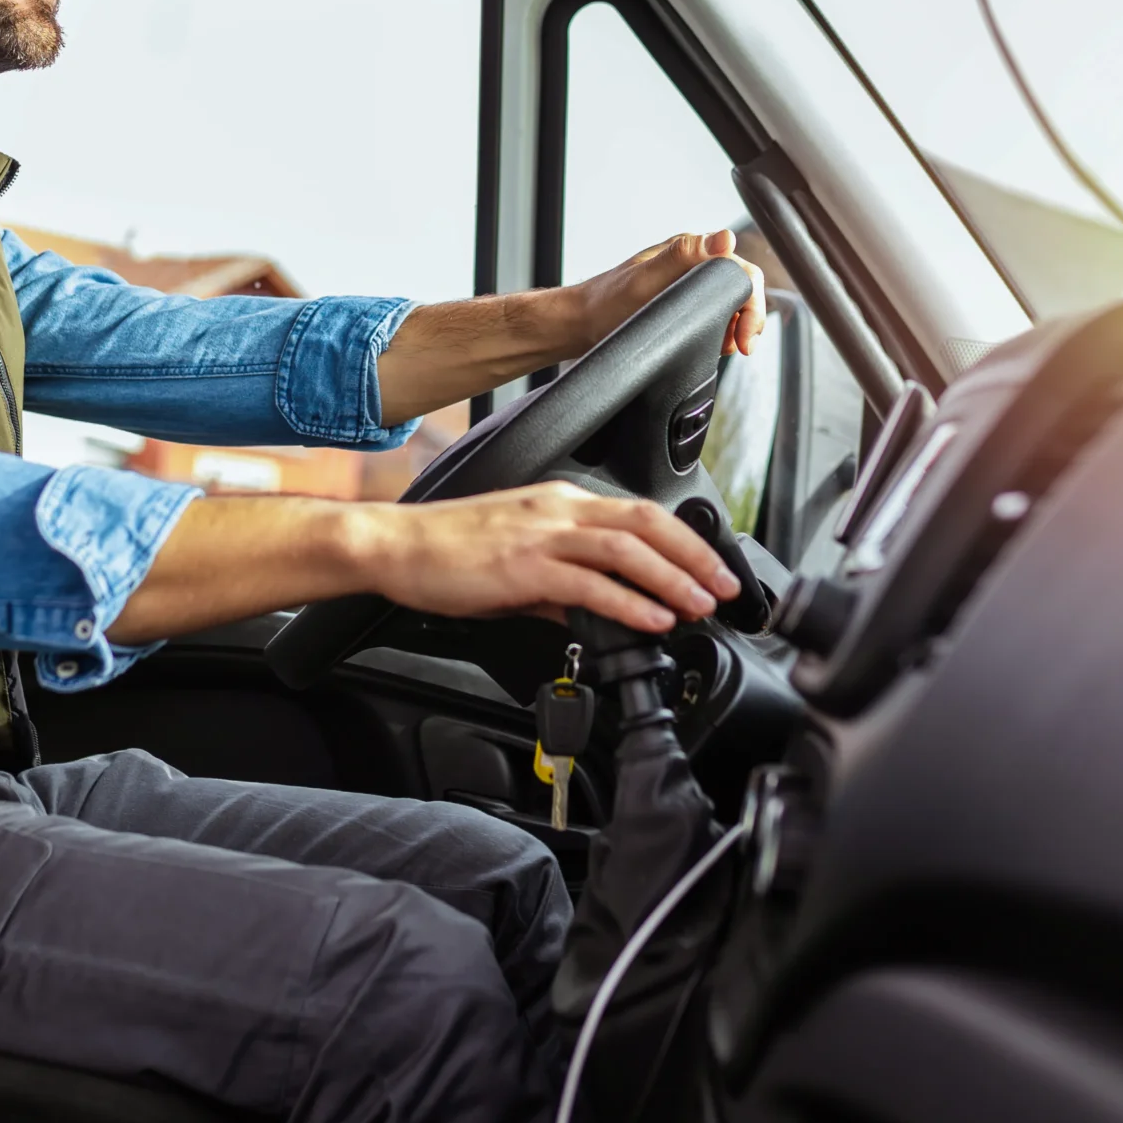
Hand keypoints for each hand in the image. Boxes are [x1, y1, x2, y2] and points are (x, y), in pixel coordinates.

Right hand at [350, 482, 740, 634]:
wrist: (395, 546)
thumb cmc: (447, 552)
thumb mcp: (515, 563)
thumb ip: (557, 584)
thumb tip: (588, 611)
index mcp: (560, 503)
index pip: (640, 513)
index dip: (685, 541)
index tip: (712, 569)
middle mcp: (558, 510)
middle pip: (647, 522)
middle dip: (695, 556)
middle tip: (726, 588)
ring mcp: (541, 535)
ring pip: (627, 548)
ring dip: (672, 578)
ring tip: (700, 606)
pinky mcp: (523, 565)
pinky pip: (589, 583)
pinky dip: (629, 602)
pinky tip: (651, 620)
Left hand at [568, 230, 765, 358]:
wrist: (578, 326)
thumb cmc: (606, 303)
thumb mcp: (646, 280)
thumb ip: (684, 255)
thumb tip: (724, 238)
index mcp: (689, 251)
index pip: (741, 271)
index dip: (751, 304)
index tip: (743, 337)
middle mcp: (691, 264)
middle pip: (740, 288)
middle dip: (748, 319)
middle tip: (739, 348)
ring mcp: (687, 285)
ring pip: (730, 303)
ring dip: (735, 327)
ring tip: (723, 348)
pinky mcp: (681, 304)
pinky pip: (714, 315)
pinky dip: (720, 332)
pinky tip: (711, 345)